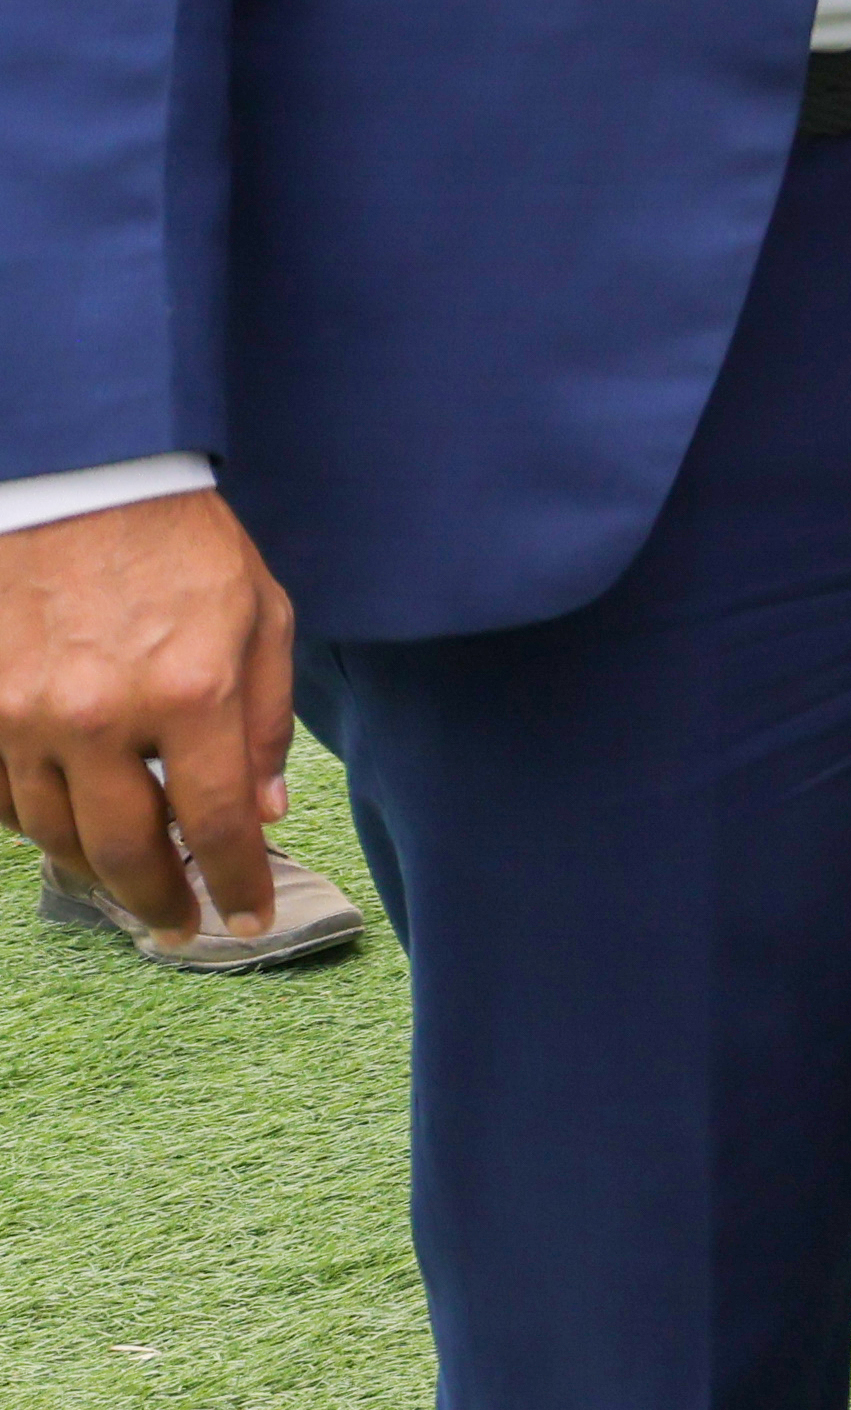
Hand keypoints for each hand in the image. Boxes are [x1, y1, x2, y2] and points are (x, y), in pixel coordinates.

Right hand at [0, 487, 299, 945]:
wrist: (84, 482)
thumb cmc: (185, 544)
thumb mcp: (261, 616)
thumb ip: (265, 720)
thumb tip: (264, 813)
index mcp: (190, 690)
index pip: (216, 826)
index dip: (238, 885)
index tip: (248, 919)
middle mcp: (102, 715)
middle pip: (125, 853)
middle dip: (160, 903)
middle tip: (183, 927)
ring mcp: (26, 715)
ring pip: (55, 835)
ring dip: (97, 872)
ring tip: (133, 884)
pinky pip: (4, 799)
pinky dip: (37, 826)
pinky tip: (70, 830)